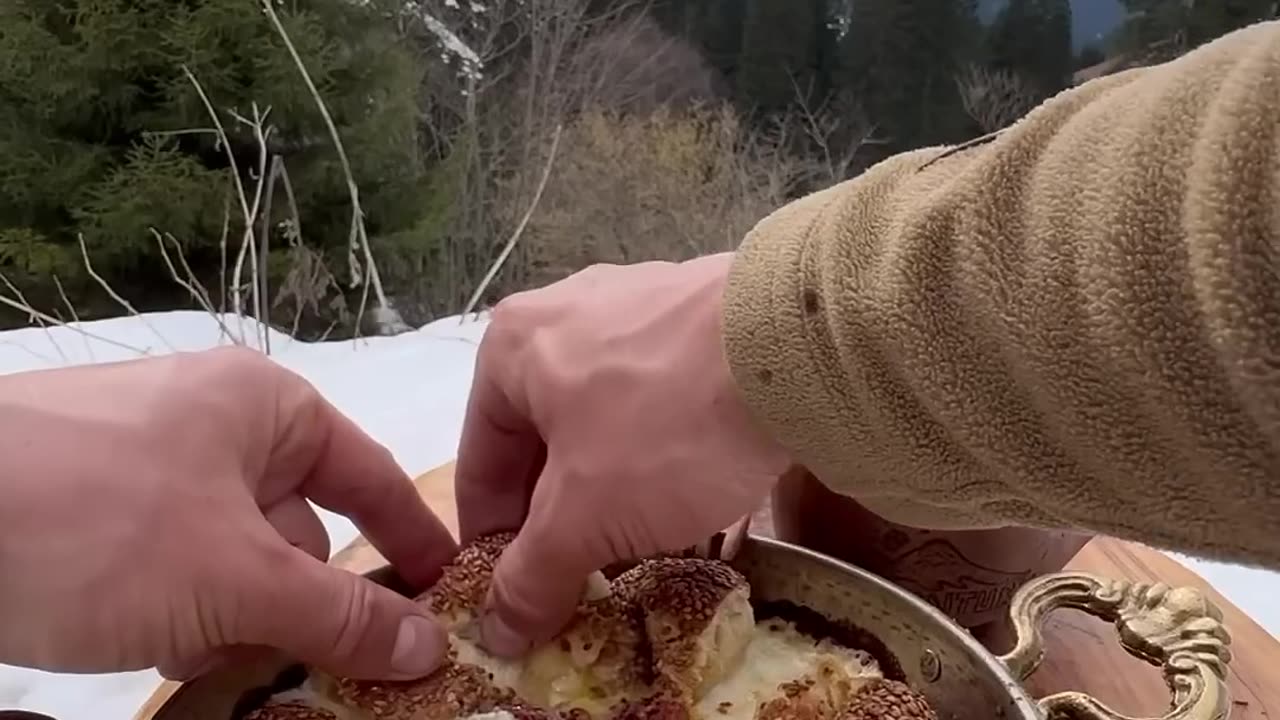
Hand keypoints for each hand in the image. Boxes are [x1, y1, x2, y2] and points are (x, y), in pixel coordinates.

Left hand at [0, 347, 457, 680]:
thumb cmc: (99, 520)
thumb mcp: (235, 578)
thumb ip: (337, 614)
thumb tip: (429, 648)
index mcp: (264, 408)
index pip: (370, 474)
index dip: (411, 539)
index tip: (446, 599)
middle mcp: (211, 426)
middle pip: (300, 524)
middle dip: (308, 601)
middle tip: (329, 670)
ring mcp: (146, 466)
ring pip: (232, 556)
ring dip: (240, 620)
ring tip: (228, 668)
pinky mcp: (93, 510)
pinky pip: (171, 566)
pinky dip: (182, 614)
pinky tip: (163, 654)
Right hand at [455, 253, 790, 656]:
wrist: (799, 347)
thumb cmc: (664, 426)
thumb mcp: (584, 516)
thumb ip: (532, 576)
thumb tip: (499, 630)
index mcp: (512, 347)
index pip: (479, 462)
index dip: (490, 541)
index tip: (509, 596)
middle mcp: (569, 313)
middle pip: (545, 442)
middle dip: (560, 518)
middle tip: (578, 580)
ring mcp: (643, 307)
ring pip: (608, 422)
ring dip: (615, 490)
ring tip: (640, 548)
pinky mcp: (707, 319)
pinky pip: (666, 401)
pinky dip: (666, 455)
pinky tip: (696, 497)